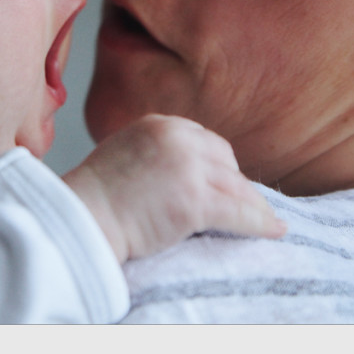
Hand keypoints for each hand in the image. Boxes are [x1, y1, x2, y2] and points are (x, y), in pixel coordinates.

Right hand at [63, 114, 285, 261]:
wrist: (80, 218)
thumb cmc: (94, 197)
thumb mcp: (124, 153)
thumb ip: (154, 152)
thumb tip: (180, 173)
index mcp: (159, 123)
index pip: (205, 141)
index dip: (218, 165)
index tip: (226, 183)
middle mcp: (178, 137)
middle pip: (225, 160)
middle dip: (235, 183)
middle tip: (243, 205)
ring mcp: (188, 167)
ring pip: (236, 187)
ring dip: (252, 206)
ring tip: (266, 220)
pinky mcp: (195, 200)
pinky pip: (239, 212)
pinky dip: (260, 223)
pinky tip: (274, 230)